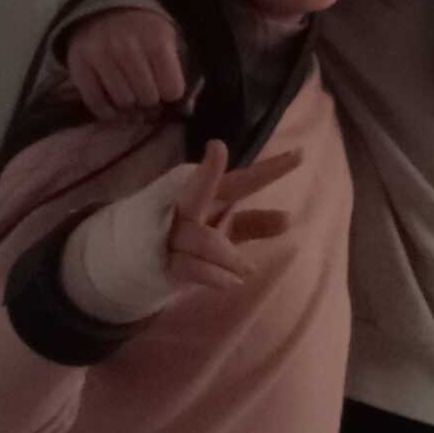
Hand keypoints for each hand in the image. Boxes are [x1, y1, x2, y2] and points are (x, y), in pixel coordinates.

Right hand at [68, 8, 187, 122]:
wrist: (109, 10)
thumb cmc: (149, 33)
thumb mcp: (174, 43)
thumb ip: (185, 74)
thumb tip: (187, 110)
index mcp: (157, 41)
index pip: (172, 89)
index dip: (172, 94)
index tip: (168, 90)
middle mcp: (127, 47)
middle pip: (147, 97)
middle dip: (152, 103)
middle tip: (149, 97)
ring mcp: (100, 55)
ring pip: (123, 101)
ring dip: (131, 108)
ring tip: (134, 100)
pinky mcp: (79, 64)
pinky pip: (95, 102)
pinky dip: (107, 113)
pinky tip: (116, 111)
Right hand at [162, 141, 303, 293]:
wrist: (133, 259)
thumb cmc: (190, 236)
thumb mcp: (226, 228)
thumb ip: (254, 223)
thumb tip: (289, 220)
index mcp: (207, 195)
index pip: (241, 180)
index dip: (270, 170)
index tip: (300, 154)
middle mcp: (188, 208)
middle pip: (197, 189)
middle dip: (207, 172)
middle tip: (217, 150)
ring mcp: (171, 234)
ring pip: (200, 237)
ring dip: (228, 255)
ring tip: (249, 269)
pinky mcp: (163, 260)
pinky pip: (191, 267)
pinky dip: (215, 275)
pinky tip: (234, 281)